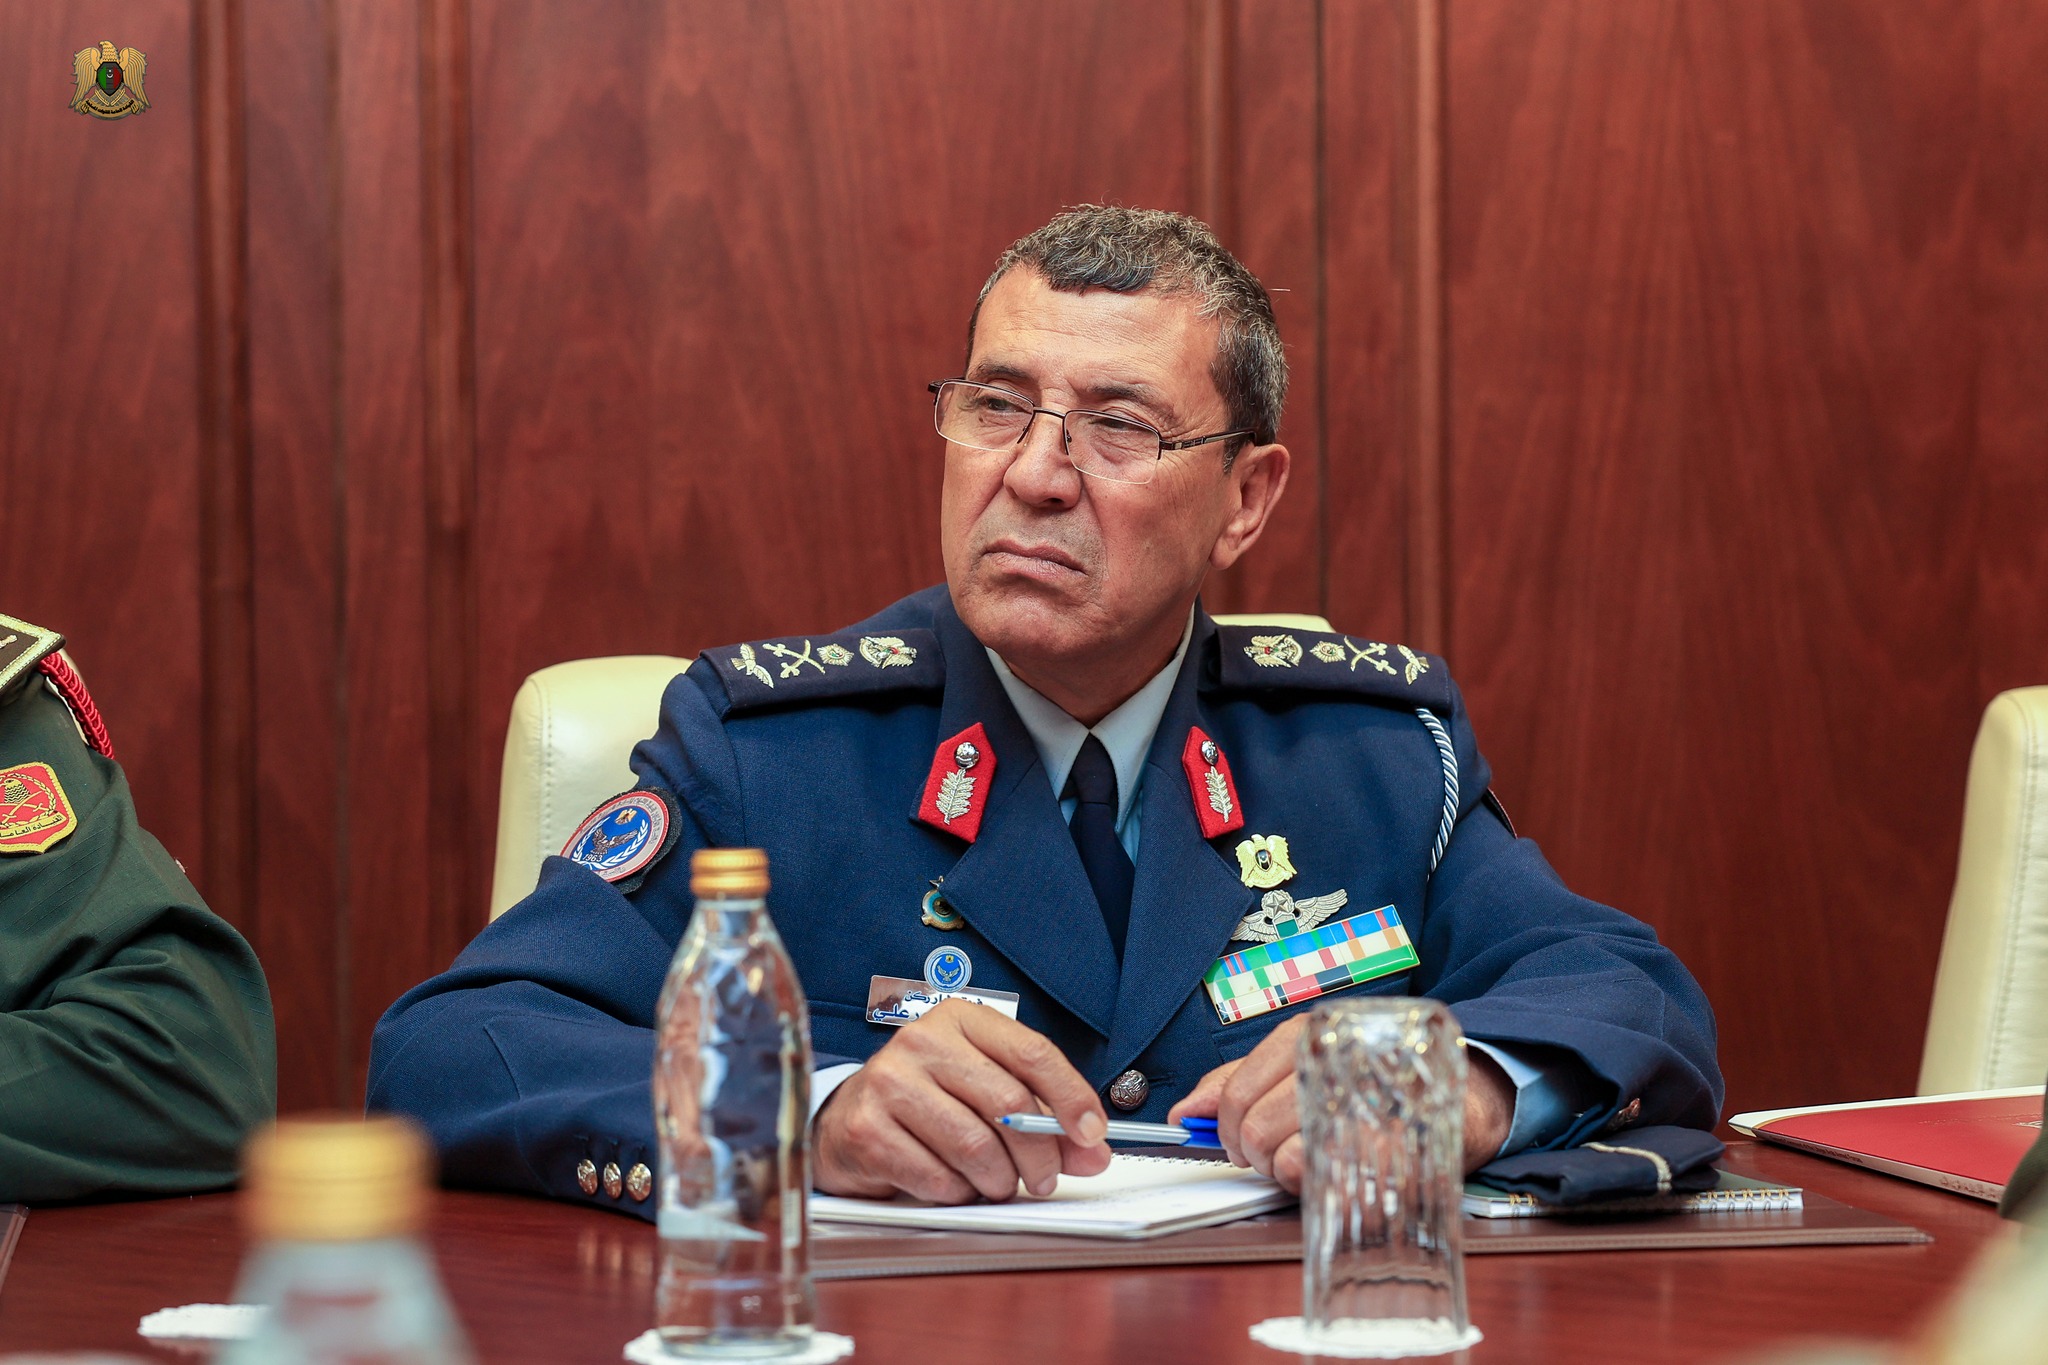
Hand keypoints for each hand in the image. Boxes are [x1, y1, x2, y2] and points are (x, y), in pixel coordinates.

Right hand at [812, 1000, 1110, 1203]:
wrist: (848, 1117)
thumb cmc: (927, 1099)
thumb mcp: (984, 1088)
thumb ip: (1042, 1115)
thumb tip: (1094, 1151)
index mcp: (960, 1019)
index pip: (1032, 1053)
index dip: (1071, 1098)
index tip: (1093, 1135)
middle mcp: (922, 1042)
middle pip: (1008, 1103)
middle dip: (1040, 1153)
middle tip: (1044, 1178)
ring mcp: (889, 1083)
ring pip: (976, 1146)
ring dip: (998, 1179)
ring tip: (994, 1182)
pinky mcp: (867, 1130)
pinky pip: (938, 1178)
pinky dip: (958, 1193)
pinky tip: (953, 1183)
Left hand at [1168, 1017, 1520, 1191]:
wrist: (1469, 1088)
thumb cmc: (1377, 1077)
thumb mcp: (1305, 1063)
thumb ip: (1240, 1082)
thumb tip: (1187, 1113)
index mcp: (1309, 1034)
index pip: (1236, 1090)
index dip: (1226, 1127)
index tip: (1233, 1141)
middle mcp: (1333, 1060)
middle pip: (1255, 1126)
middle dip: (1253, 1154)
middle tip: (1273, 1155)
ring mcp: (1362, 1102)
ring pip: (1285, 1156)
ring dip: (1286, 1172)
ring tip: (1307, 1160)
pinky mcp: (1390, 1145)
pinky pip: (1327, 1178)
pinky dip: (1321, 1184)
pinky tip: (1335, 1170)